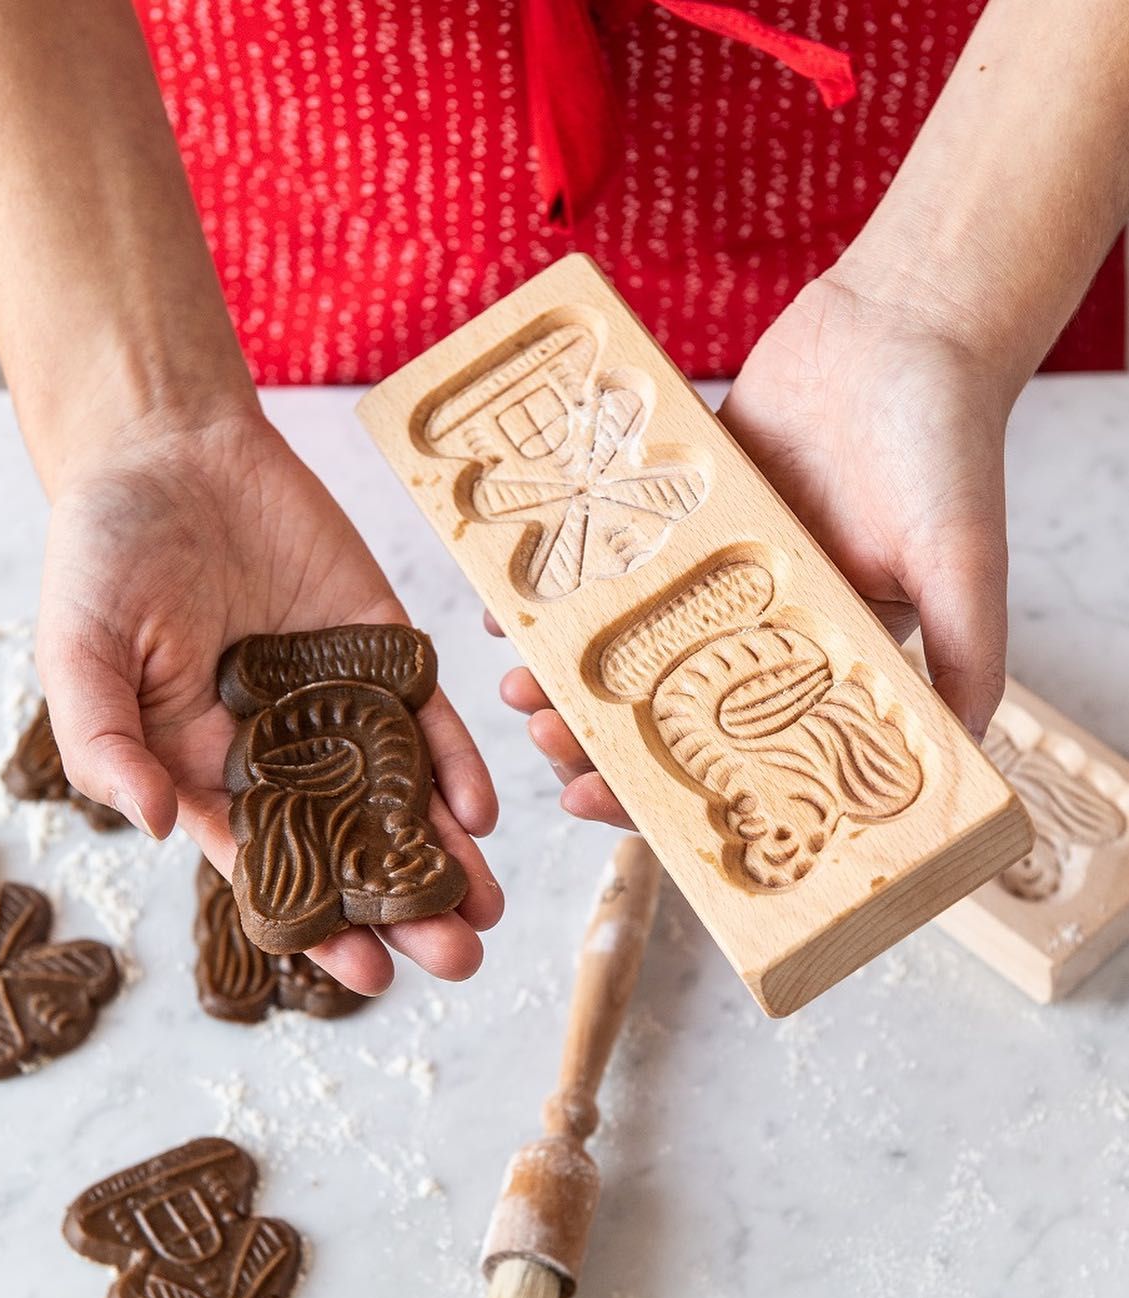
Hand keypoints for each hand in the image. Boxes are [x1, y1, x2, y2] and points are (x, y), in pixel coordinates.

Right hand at [37, 403, 501, 991]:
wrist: (168, 450)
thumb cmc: (105, 556)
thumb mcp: (80, 654)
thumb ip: (106, 743)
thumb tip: (158, 829)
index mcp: (205, 773)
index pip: (270, 869)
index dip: (317, 926)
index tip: (366, 975)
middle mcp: (281, 754)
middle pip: (351, 849)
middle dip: (403, 908)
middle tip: (458, 959)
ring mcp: (339, 705)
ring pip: (400, 798)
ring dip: (445, 856)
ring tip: (489, 911)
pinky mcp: (384, 651)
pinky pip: (428, 717)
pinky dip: (455, 764)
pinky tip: (481, 812)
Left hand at [494, 270, 1011, 827]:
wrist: (906, 324)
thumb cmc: (946, 448)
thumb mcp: (963, 564)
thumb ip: (963, 657)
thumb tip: (964, 761)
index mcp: (817, 665)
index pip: (730, 759)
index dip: (659, 795)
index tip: (594, 801)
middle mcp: (757, 631)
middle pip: (657, 711)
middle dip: (592, 737)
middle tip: (543, 738)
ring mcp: (708, 573)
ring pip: (619, 643)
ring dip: (563, 673)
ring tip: (513, 683)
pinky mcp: (677, 513)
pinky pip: (607, 562)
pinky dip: (557, 589)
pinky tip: (506, 609)